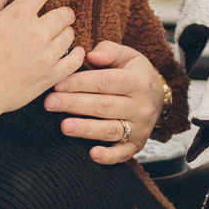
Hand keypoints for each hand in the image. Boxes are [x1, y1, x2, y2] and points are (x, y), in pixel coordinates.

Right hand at [0, 0, 81, 128]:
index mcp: (19, 13)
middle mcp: (37, 31)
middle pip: (63, 14)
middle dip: (62, 13)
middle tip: (59, 16)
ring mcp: (46, 54)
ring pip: (69, 35)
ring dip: (65, 32)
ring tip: (59, 35)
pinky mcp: (50, 75)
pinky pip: (74, 61)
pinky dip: (77, 54)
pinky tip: (74, 52)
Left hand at [49, 40, 167, 162]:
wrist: (158, 97)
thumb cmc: (136, 74)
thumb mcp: (129, 56)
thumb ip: (110, 51)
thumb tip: (91, 55)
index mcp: (139, 82)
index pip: (106, 82)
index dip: (80, 83)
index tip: (58, 84)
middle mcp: (141, 107)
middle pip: (103, 106)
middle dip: (74, 104)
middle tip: (50, 103)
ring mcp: (140, 128)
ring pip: (109, 129)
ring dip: (86, 129)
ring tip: (64, 126)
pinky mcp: (137, 144)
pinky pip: (123, 153)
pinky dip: (109, 156)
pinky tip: (93, 154)